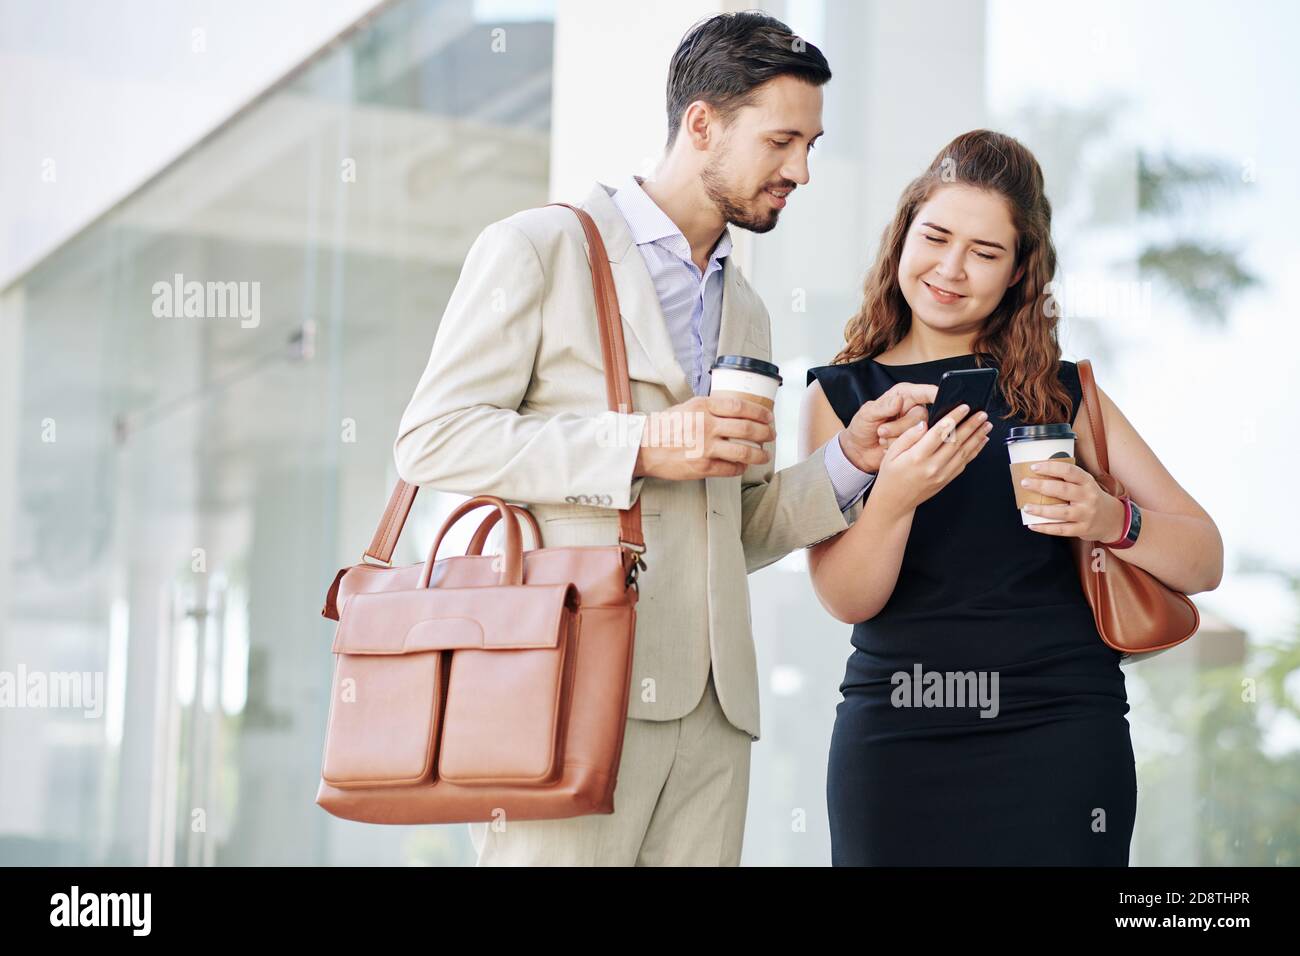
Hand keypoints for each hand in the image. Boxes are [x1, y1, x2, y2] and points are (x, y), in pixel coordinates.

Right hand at [633, 394, 775, 479]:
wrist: (642, 447)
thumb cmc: (664, 427)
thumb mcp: (687, 408)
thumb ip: (710, 408)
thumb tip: (736, 412)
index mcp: (703, 407)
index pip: (741, 406)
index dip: (760, 412)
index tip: (768, 417)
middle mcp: (706, 425)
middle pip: (747, 429)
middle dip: (765, 433)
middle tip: (771, 436)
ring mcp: (704, 447)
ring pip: (743, 452)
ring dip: (759, 455)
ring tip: (764, 456)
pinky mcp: (701, 467)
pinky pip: (730, 469)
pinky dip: (740, 469)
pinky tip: (742, 467)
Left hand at [838, 382, 938, 472]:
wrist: (859, 450)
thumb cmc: (862, 427)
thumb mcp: (867, 414)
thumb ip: (882, 406)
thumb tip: (898, 400)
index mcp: (904, 395)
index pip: (926, 392)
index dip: (935, 394)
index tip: (940, 396)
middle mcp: (913, 409)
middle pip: (922, 417)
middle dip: (899, 427)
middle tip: (881, 430)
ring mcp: (915, 426)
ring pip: (918, 433)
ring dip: (895, 438)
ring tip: (882, 437)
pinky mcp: (914, 442)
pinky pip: (914, 446)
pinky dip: (897, 447)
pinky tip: (887, 445)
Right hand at [871, 403, 991, 512]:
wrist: (895, 502)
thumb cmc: (891, 476)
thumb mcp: (891, 454)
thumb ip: (908, 437)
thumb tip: (923, 423)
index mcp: (917, 457)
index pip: (939, 433)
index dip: (953, 418)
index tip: (964, 407)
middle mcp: (932, 466)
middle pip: (956, 442)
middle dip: (971, 425)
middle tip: (982, 413)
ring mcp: (942, 474)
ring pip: (964, 452)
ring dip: (977, 437)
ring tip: (986, 424)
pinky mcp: (947, 480)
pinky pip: (964, 463)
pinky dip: (975, 451)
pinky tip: (981, 441)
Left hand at [1019, 460, 1127, 540]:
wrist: (1113, 519)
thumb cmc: (1092, 498)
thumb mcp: (1086, 485)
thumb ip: (1067, 480)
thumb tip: (1037, 476)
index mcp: (1087, 482)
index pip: (1069, 471)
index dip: (1051, 468)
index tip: (1033, 467)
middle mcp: (1088, 497)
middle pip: (1063, 490)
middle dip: (1041, 486)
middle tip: (1025, 483)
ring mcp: (1086, 514)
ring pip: (1061, 512)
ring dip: (1041, 510)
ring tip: (1026, 507)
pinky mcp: (1083, 529)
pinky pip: (1061, 530)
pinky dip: (1045, 528)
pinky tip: (1032, 525)